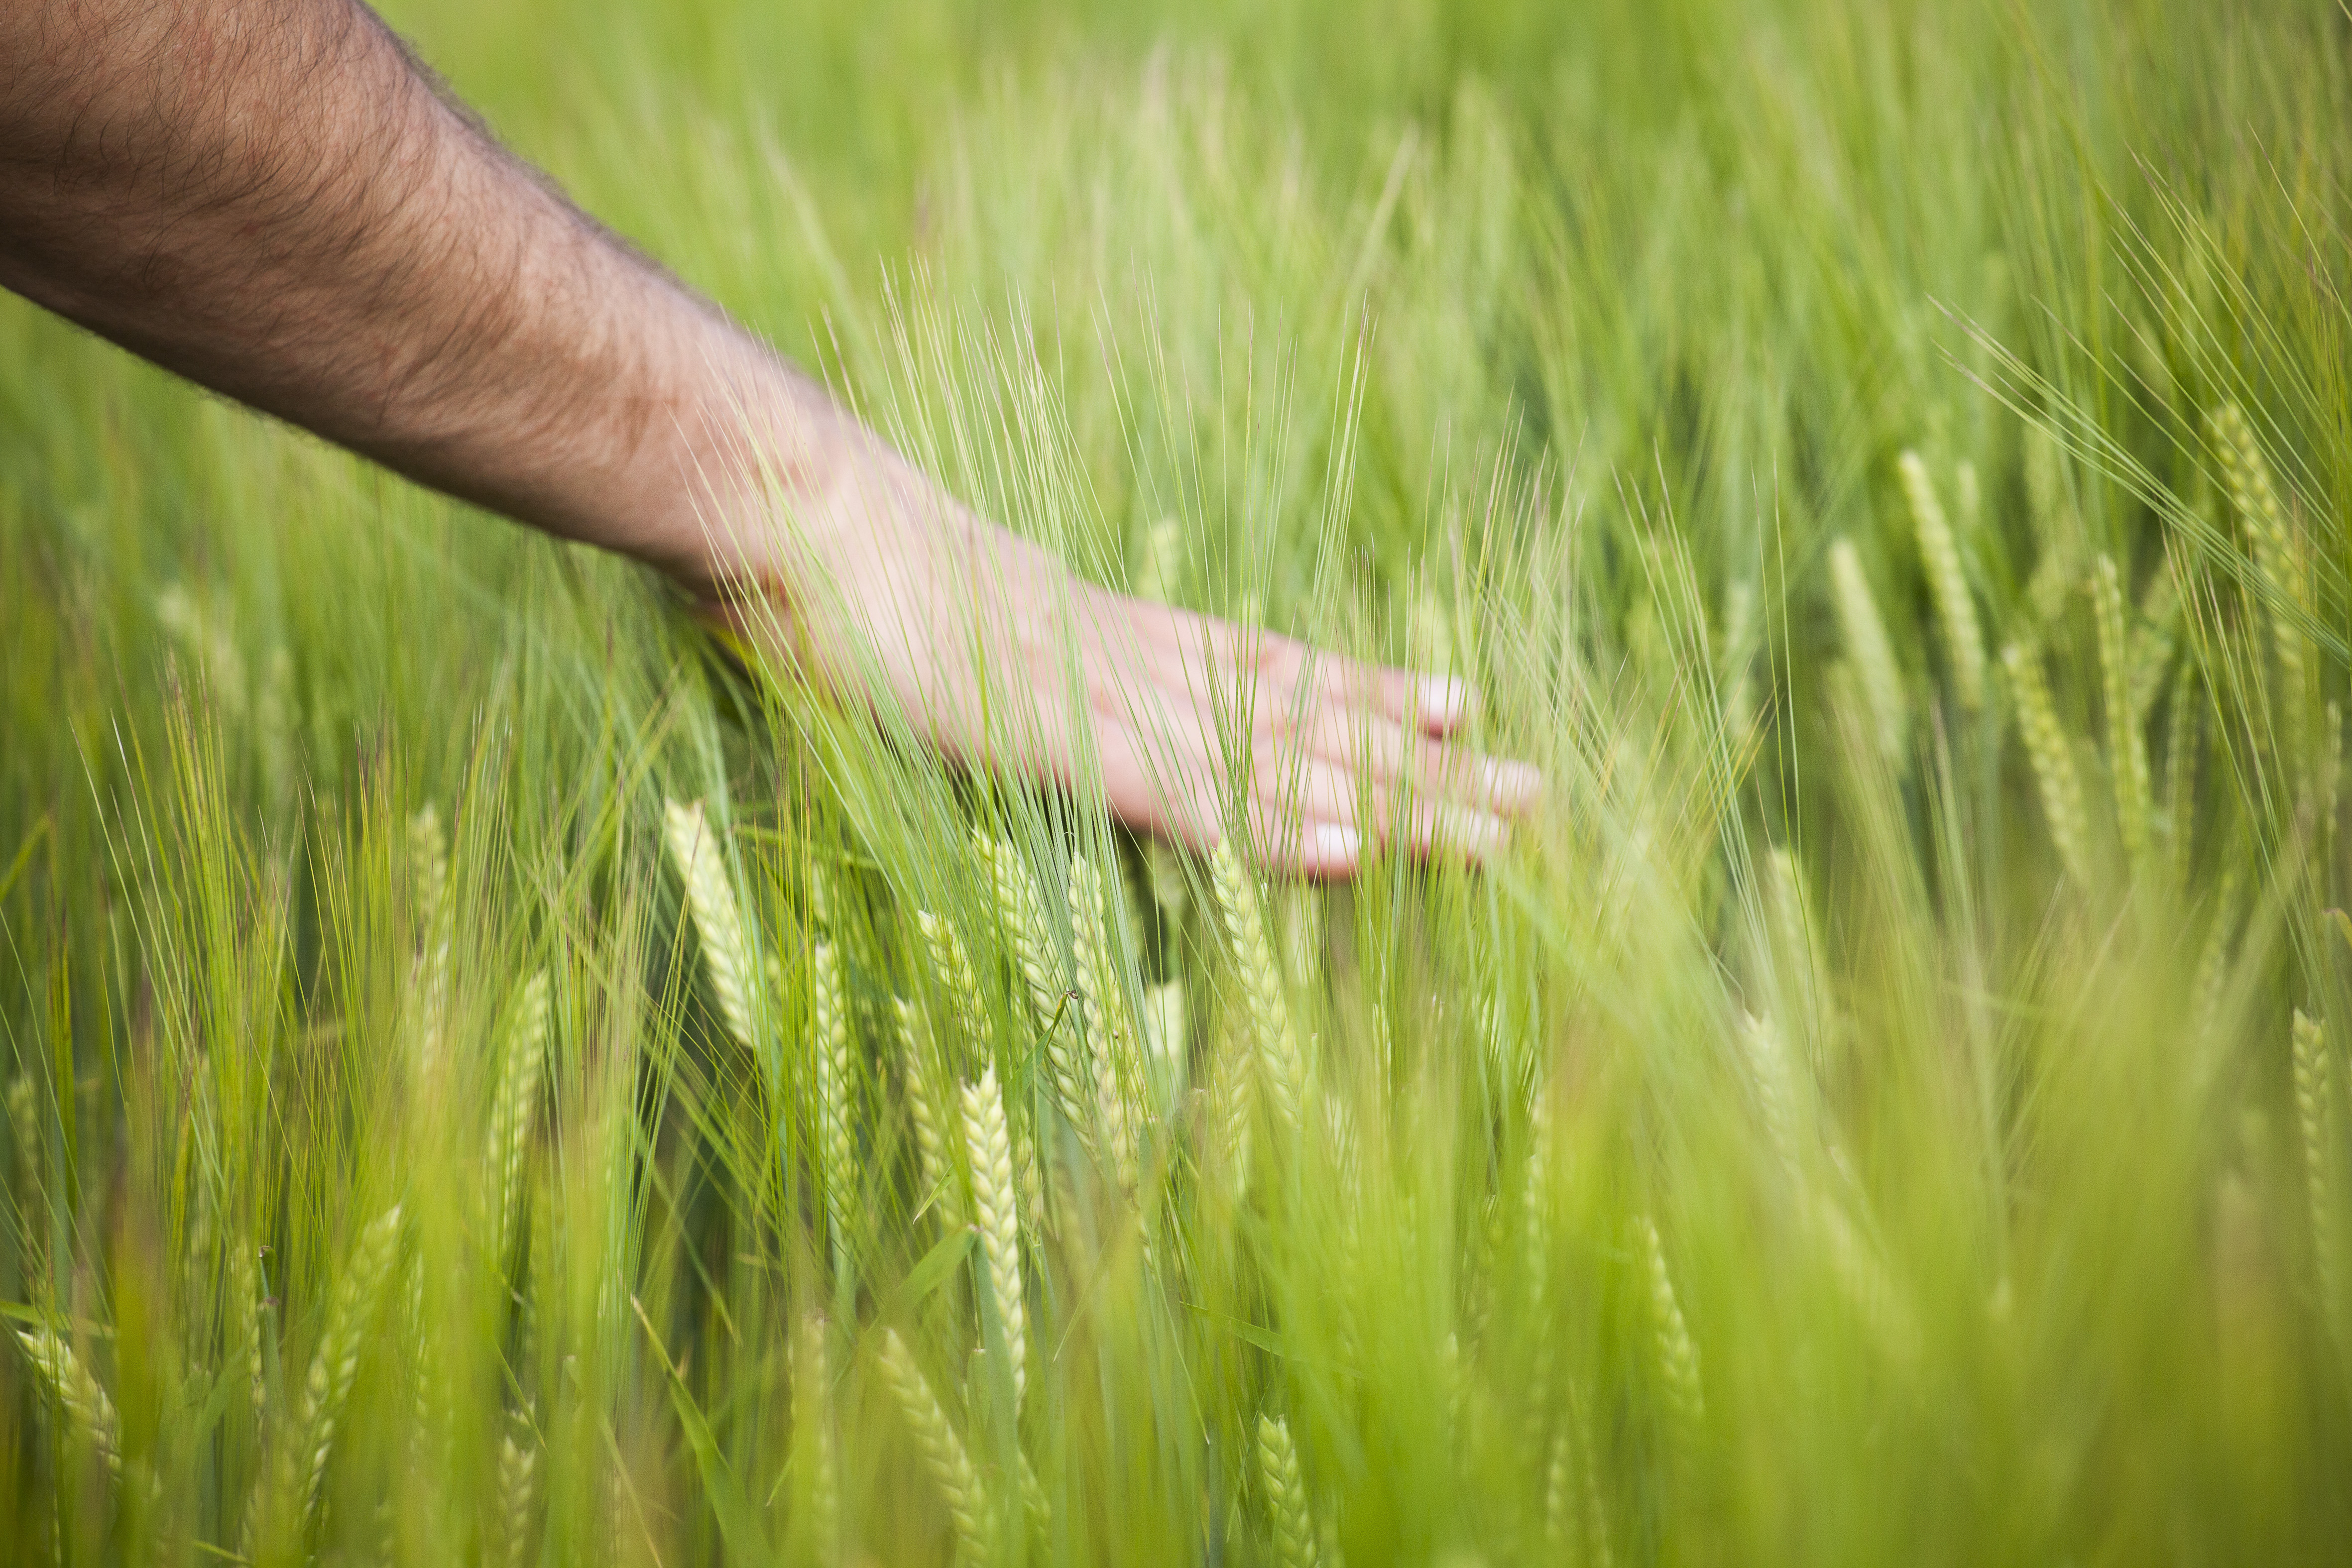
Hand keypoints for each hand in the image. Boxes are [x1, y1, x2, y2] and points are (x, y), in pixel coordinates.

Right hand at [711, 424, 1542, 877]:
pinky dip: (1259, 828)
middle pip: (1306, 722)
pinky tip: (1342, 857)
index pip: (1268, 672)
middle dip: (1422, 768)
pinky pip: (1175, 797)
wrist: (788, 511)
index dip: (1364, 697)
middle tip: (1538, 794)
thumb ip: (1008, 659)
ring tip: (1493, 834)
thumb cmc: (844, 573)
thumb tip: (1027, 686)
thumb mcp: (947, 626)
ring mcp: (1100, 702)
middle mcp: (1137, 664)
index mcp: (1113, 638)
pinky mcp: (1049, 739)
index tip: (1455, 712)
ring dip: (1385, 804)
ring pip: (1273, 762)